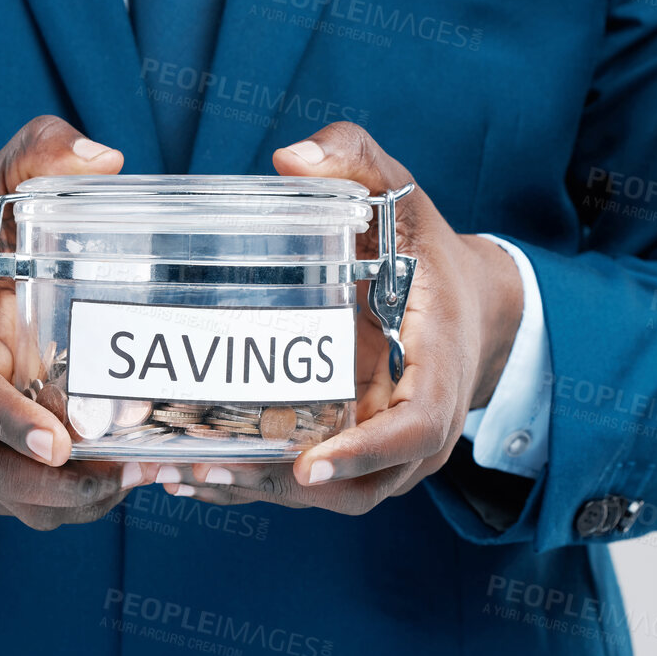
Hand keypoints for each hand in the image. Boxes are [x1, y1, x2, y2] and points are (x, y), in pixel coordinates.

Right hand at [0, 115, 147, 528]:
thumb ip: (33, 157)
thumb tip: (104, 159)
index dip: (13, 425)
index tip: (57, 442)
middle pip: (4, 480)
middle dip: (69, 488)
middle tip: (140, 471)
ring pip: (28, 507)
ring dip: (87, 502)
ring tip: (155, 475)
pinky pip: (37, 510)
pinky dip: (83, 505)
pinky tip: (139, 478)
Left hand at [157, 121, 523, 513]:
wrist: (472, 305)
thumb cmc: (428, 249)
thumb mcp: (402, 195)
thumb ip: (355, 159)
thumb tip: (291, 159)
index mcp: (440, 367)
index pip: (414, 428)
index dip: (364, 452)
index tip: (307, 465)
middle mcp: (422, 424)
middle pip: (362, 484)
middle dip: (285, 488)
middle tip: (208, 471)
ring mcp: (391, 448)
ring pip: (334, 496)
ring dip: (261, 495)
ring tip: (184, 476)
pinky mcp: (360, 452)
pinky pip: (316, 485)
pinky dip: (258, 486)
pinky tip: (193, 474)